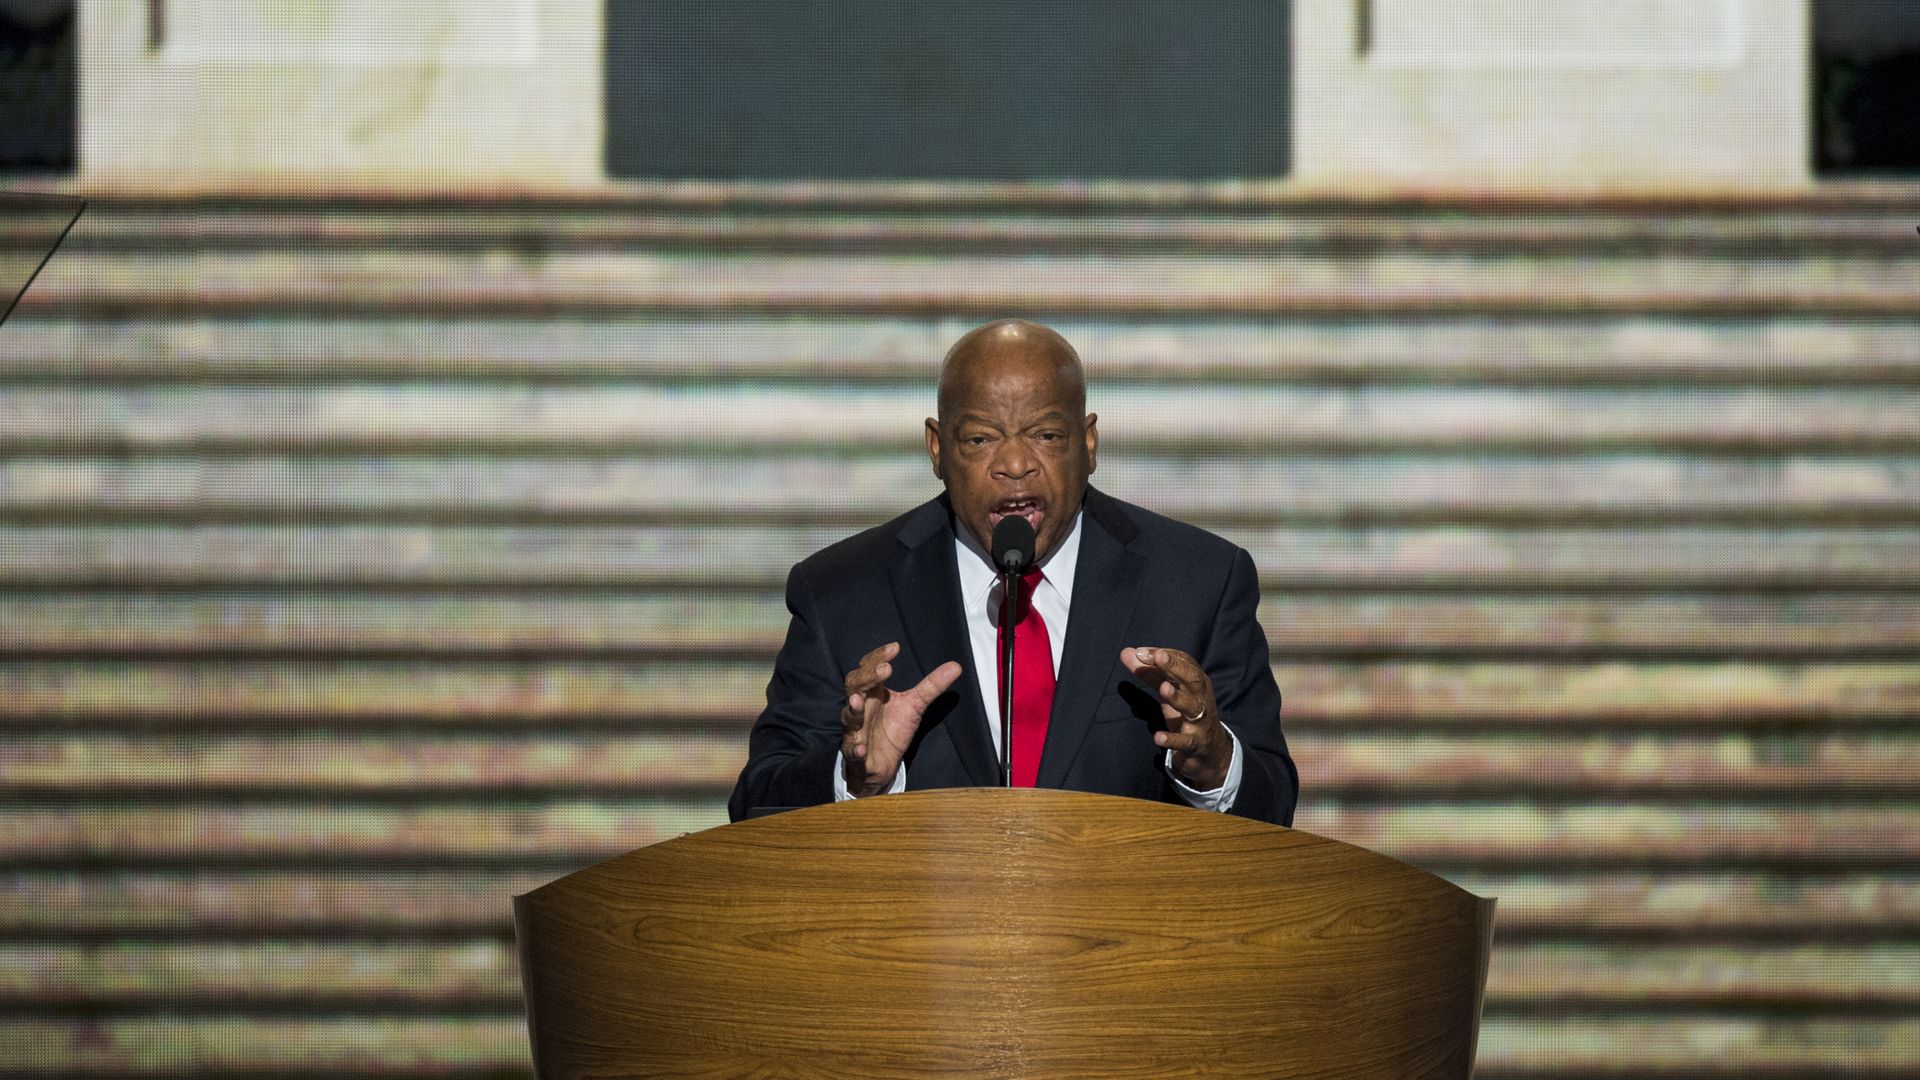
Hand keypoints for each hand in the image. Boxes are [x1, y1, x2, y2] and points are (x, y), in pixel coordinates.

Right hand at [842, 642, 963, 796]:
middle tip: (884, 670)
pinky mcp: (855, 753)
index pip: (869, 668)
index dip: (878, 657)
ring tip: (859, 701)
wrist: (881, 763)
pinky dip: (855, 749)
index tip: (895, 648)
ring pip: (848, 717)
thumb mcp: (915, 705)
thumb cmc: (892, 729)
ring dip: (853, 709)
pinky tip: (861, 749)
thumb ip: (931, 686)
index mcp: (872, 692)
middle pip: (854, 686)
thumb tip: (956, 666)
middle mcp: (860, 707)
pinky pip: (851, 751)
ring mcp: (855, 730)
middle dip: (866, 677)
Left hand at [1120, 645, 1233, 789]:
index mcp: (1196, 682)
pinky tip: (1158, 737)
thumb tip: (1126, 652)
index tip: (1141, 652)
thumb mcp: (1169, 691)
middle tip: (1158, 657)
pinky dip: (1173, 739)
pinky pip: (1185, 741)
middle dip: (1176, 667)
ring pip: (1192, 707)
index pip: (1184, 662)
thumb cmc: (1187, 713)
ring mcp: (1200, 722)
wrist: (1210, 751)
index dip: (1165, 655)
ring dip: (1178, 697)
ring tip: (1163, 688)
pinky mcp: (1195, 744)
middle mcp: (1201, 698)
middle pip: (1193, 679)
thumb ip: (1149, 673)